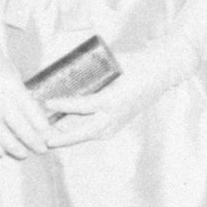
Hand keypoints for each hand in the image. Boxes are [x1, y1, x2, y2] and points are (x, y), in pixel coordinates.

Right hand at [0, 34, 54, 159]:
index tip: (51, 135)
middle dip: (33, 140)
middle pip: (19, 125)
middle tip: (43, 149)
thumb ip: (20, 92)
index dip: (42, 126)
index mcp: (12, 85)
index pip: (31, 111)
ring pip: (0, 132)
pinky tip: (0, 152)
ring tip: (24, 154)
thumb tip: (33, 113)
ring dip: (13, 146)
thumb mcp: (12, 72)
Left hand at [44, 46, 172, 146]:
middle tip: (45, 140)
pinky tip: (66, 131)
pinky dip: (80, 133)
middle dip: (63, 139)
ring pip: (88, 135)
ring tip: (50, 137)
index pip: (84, 106)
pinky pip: (95, 132)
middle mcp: (115, 116)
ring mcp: (117, 123)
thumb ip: (92, 71)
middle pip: (84, 133)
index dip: (64, 105)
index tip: (47, 103)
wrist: (160, 74)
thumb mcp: (114, 65)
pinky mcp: (117, 125)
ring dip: (69, 138)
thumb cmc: (136, 65)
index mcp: (113, 100)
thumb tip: (67, 69)